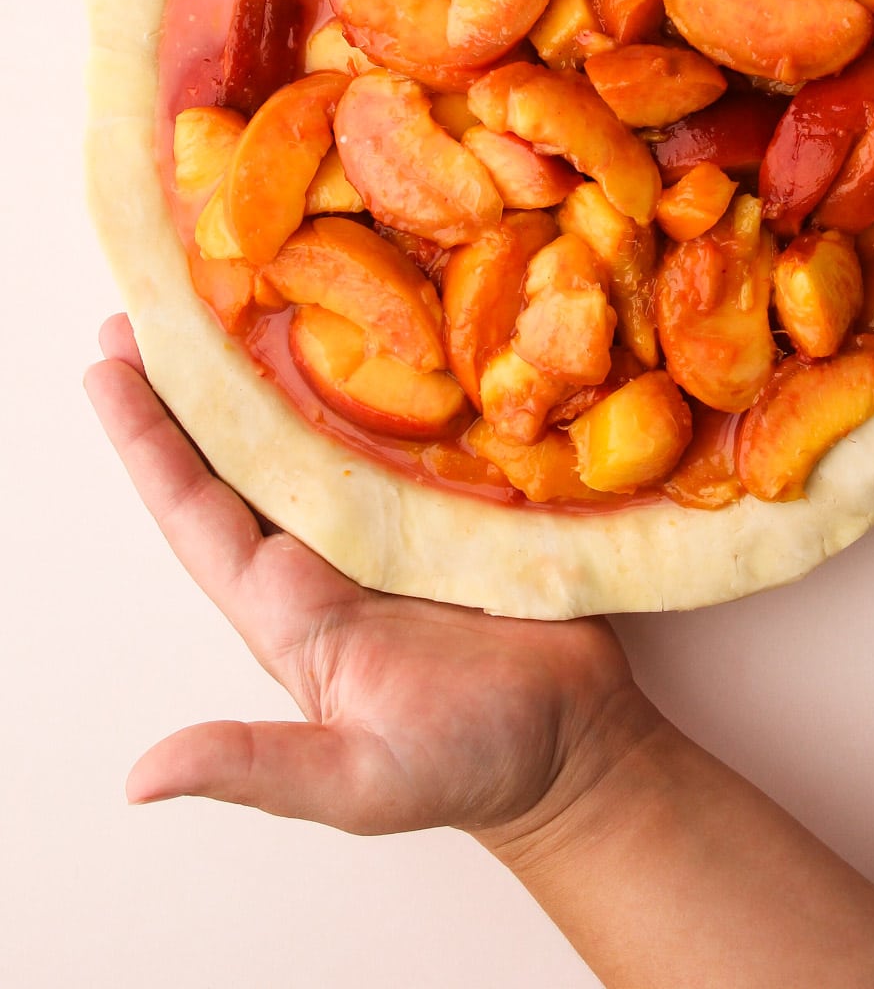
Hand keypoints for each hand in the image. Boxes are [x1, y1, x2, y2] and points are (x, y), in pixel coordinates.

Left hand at [84, 315, 656, 836]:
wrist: (578, 746)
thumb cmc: (467, 769)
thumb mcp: (355, 780)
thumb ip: (257, 767)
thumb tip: (140, 781)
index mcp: (288, 602)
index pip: (196, 507)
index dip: (148, 438)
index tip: (107, 363)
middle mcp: (325, 545)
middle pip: (243, 444)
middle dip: (195, 372)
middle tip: (157, 292)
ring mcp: (390, 514)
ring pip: (318, 420)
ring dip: (279, 354)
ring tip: (242, 281)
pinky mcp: (454, 495)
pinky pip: (404, 420)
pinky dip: (381, 365)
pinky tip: (373, 307)